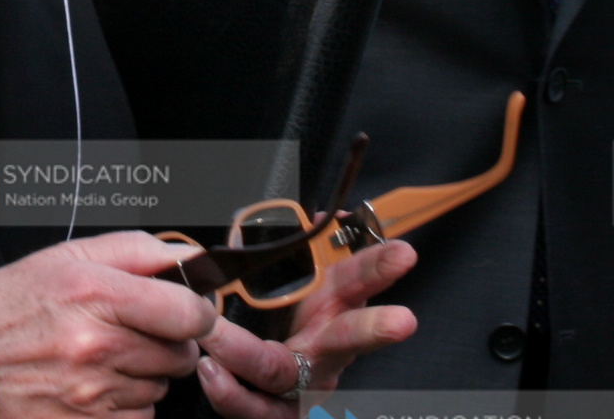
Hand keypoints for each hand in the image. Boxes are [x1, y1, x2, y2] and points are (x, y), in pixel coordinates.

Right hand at [0, 231, 221, 418]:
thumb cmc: (16, 305)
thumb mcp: (70, 258)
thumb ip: (137, 251)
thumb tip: (190, 259)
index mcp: (95, 294)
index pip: (186, 312)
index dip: (197, 311)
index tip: (188, 311)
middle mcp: (96, 346)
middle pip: (180, 354)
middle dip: (168, 343)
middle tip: (136, 333)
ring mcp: (90, 393)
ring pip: (160, 388)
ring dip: (145, 375)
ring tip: (107, 359)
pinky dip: (127, 406)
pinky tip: (99, 388)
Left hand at [195, 240, 418, 418]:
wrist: (267, 382)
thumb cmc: (283, 319)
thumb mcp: (291, 278)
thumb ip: (298, 247)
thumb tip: (318, 215)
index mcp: (333, 307)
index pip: (360, 279)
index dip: (381, 266)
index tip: (404, 254)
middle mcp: (326, 349)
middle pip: (351, 336)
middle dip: (375, 327)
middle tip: (402, 321)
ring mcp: (304, 385)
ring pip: (281, 374)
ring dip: (244, 355)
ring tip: (214, 338)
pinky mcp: (279, 413)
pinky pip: (254, 409)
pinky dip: (229, 392)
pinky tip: (209, 371)